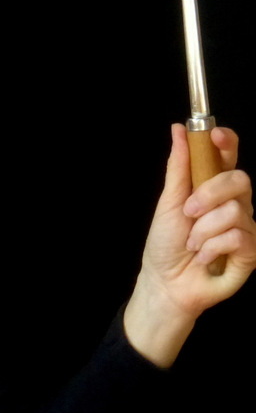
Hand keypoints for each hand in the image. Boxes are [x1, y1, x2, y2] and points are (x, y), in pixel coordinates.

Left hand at [125, 124, 255, 366]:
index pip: (229, 157)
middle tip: (188, 212)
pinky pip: (239, 237)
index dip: (227, 143)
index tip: (215, 136)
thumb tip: (179, 130)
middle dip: (210, 194)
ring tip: (192, 244)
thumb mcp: (168, 202)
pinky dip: (212, 247)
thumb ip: (178, 167)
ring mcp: (244, 228)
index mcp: (213, 188)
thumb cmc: (164, 243)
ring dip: (203, 230)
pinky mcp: (250, 253)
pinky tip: (203, 257)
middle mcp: (233, 204)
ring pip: (236, 211)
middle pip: (240, 180)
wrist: (165, 282)